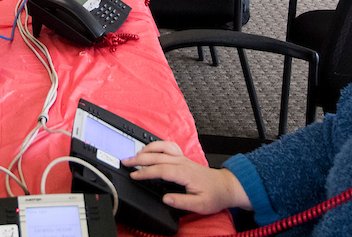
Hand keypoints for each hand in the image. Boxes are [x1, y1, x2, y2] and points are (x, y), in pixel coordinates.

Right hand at [124, 141, 249, 213]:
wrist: (225, 187)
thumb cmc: (213, 196)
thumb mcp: (200, 205)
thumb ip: (181, 202)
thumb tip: (165, 198)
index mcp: (185, 173)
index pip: (160, 169)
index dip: (145, 172)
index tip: (134, 175)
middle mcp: (183, 162)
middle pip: (157, 156)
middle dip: (139, 158)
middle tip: (126, 162)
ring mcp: (183, 158)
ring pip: (162, 147)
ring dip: (146, 149)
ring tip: (134, 154)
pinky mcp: (183, 158)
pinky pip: (168, 146)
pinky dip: (156, 145)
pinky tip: (150, 149)